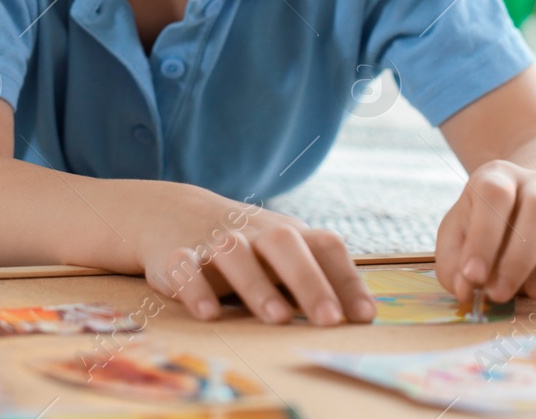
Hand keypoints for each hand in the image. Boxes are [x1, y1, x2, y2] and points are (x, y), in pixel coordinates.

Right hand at [139, 190, 376, 326]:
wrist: (170, 213)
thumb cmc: (244, 247)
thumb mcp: (279, 255)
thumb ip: (312, 280)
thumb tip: (358, 322)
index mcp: (287, 234)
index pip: (326, 246)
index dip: (347, 280)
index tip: (365, 316)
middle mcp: (255, 232)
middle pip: (285, 244)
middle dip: (309, 281)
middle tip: (329, 320)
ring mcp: (214, 240)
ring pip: (235, 253)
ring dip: (257, 284)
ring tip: (277, 318)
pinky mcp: (176, 254)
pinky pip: (184, 266)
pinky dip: (195, 288)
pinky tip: (209, 314)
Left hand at [436, 160, 535, 304]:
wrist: (525, 205)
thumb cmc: (485, 226)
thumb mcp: (457, 236)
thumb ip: (453, 264)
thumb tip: (464, 289)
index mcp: (496, 177)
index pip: (494, 195)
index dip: (484, 238)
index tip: (473, 278)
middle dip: (520, 260)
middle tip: (501, 294)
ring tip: (535, 293)